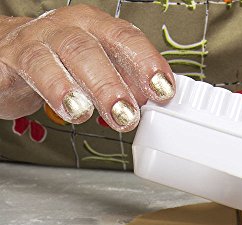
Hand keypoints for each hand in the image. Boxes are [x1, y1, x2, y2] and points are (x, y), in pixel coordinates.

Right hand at [0, 5, 174, 130]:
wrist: (7, 56)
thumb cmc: (60, 63)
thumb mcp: (99, 69)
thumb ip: (126, 84)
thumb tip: (154, 100)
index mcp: (94, 28)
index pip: (125, 38)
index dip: (146, 62)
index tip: (163, 90)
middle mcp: (66, 30)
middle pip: (89, 49)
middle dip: (111, 84)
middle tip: (126, 115)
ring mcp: (36, 43)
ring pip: (56, 58)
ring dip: (75, 89)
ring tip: (86, 113)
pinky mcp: (10, 61)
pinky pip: (28, 71)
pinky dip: (47, 90)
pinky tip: (64, 109)